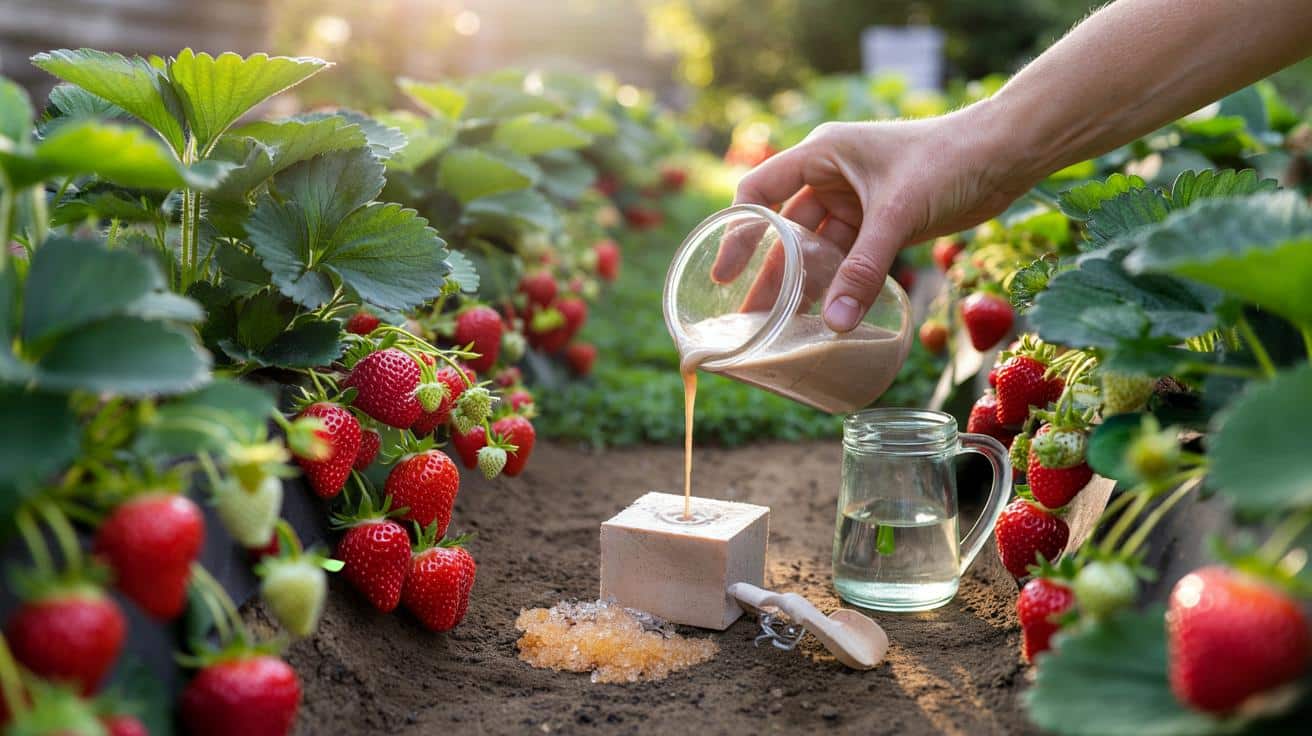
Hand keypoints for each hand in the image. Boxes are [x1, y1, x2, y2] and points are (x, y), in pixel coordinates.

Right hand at [723, 106, 1032, 330]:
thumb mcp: (897, 215)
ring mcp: (856, 199)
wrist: (1006, 153)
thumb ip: (863, 269)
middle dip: (767, 271)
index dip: (738, 232)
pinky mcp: (882, 221)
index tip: (722, 274)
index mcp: (821, 154)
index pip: (760, 192)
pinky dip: (837, 282)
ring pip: (817, 247)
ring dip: (801, 283)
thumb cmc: (948, 160)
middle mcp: (831, 175)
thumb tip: (836, 324)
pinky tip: (825, 313)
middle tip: (748, 316)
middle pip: (784, 228)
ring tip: (780, 325)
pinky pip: (848, 256)